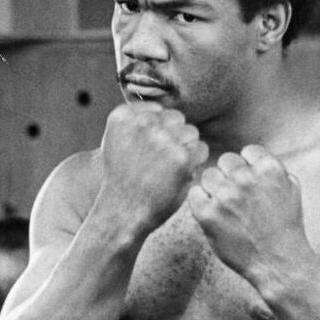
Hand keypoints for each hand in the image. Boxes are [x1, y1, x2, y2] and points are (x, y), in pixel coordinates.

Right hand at [101, 103, 208, 229]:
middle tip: (160, 162)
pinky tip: (178, 176)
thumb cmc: (125, 179)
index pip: (157, 110)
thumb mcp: (118, 142)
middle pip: (176, 118)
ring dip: (185, 149)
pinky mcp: (182, 157)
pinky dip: (195, 163)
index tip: (147, 151)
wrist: (124, 212)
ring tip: (168, 169)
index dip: (157, 131)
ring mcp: (163, 139)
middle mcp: (143, 122)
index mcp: (124, 115)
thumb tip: (162, 108)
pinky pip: (201, 149)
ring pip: (191, 132)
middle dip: (173, 137)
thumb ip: (136, 122)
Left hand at [188, 144, 308, 282]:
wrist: (278, 262)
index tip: (250, 184)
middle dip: (230, 176)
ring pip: (209, 175)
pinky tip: (213, 213)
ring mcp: (225, 195)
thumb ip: (274, 170)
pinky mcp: (208, 214)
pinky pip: (195, 194)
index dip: (248, 167)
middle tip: (238, 198)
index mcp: (268, 169)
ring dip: (215, 188)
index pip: (247, 152)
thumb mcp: (291, 190)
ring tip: (227, 208)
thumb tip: (255, 158)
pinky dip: (201, 202)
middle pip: (226, 161)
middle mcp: (246, 178)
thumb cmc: (285, 229)